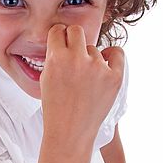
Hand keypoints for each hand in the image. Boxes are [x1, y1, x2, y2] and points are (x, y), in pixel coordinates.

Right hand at [40, 24, 123, 142]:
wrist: (70, 132)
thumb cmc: (56, 107)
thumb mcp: (46, 78)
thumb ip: (55, 56)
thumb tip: (65, 40)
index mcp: (56, 58)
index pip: (58, 30)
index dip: (59, 37)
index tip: (61, 43)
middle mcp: (77, 59)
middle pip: (77, 31)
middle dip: (73, 39)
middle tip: (74, 53)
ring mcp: (98, 68)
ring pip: (94, 49)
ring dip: (90, 59)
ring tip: (85, 80)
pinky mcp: (114, 77)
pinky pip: (117, 53)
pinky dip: (112, 56)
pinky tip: (105, 63)